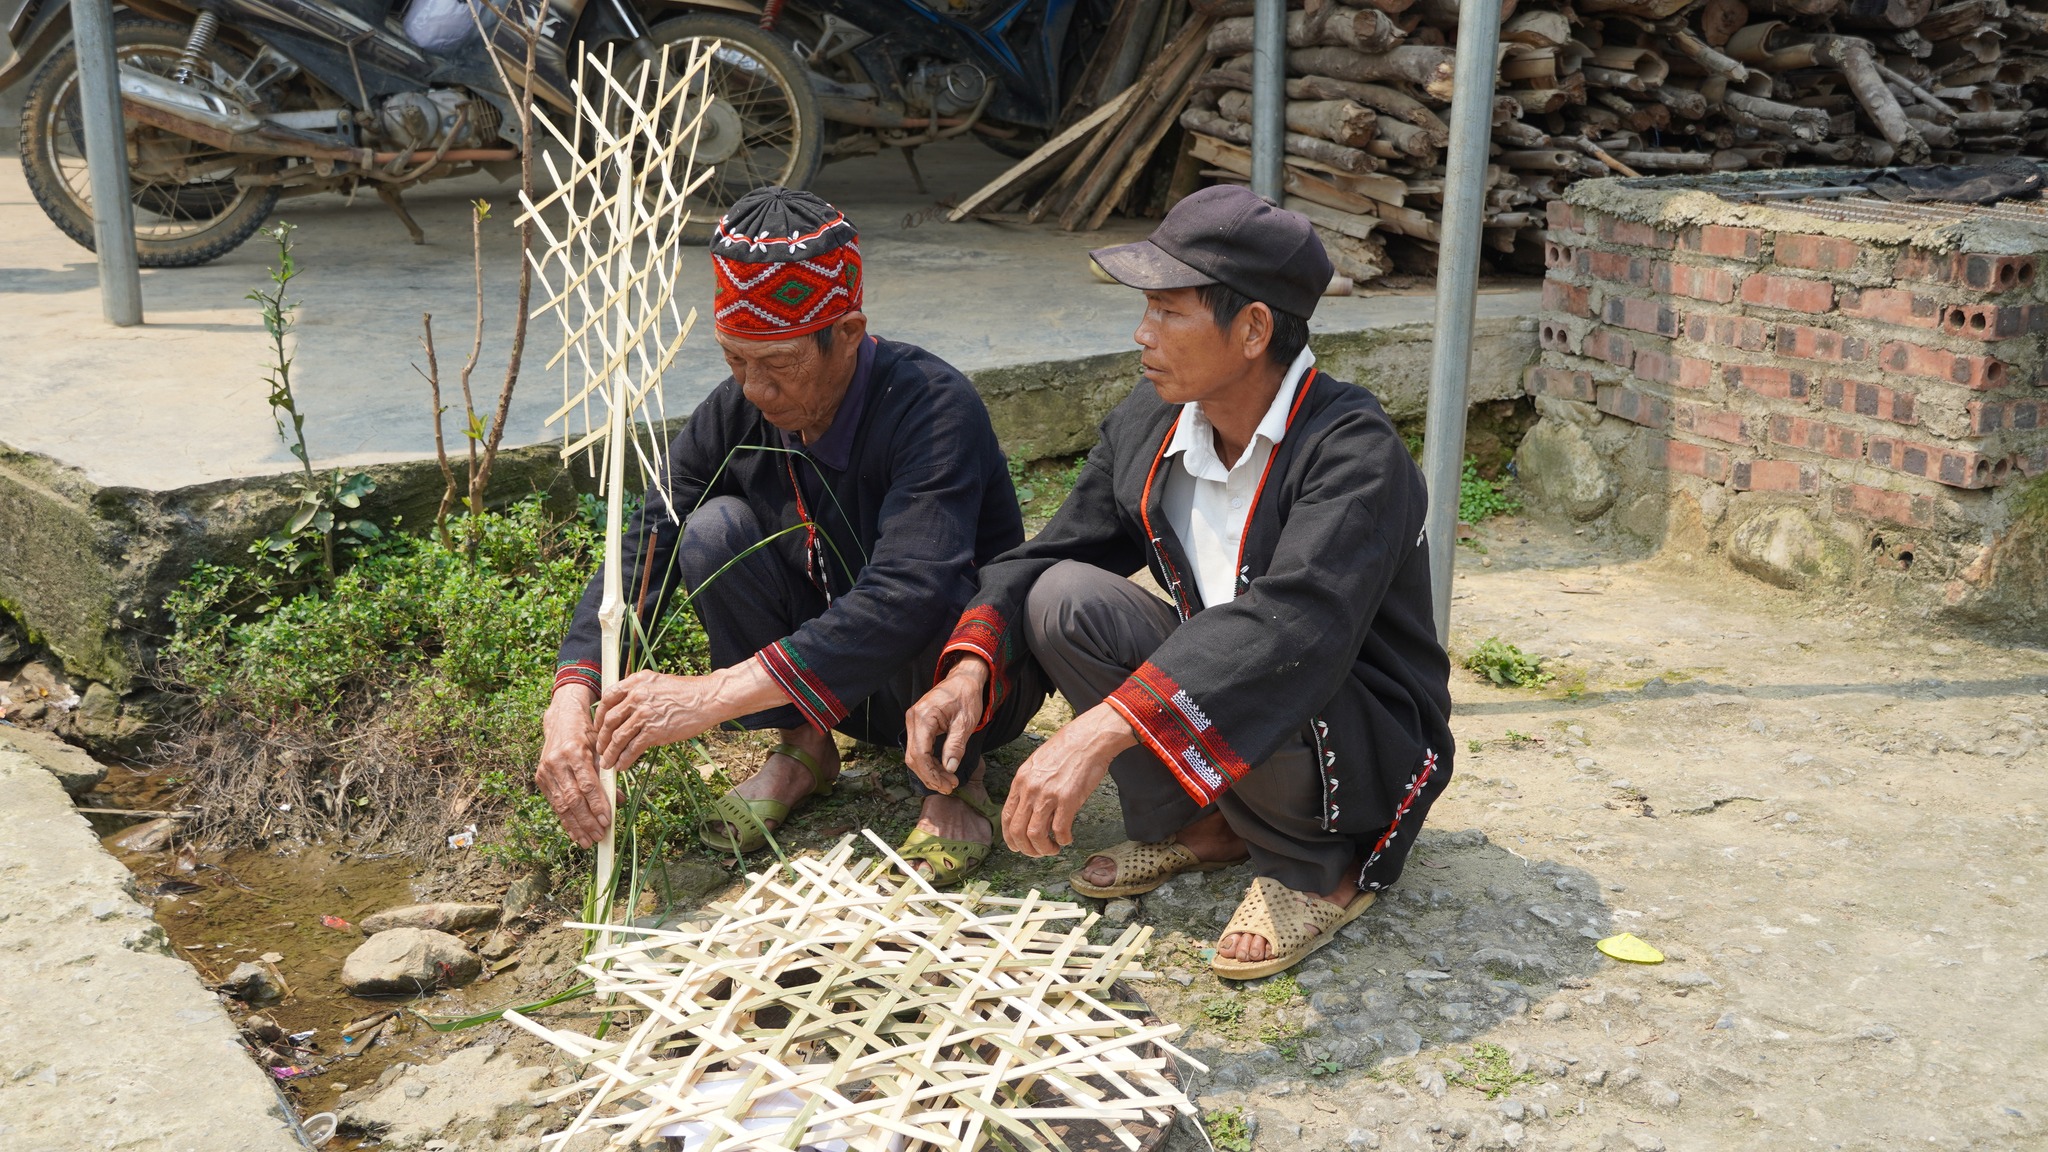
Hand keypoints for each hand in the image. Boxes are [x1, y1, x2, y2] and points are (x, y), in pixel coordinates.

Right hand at [536, 684, 608, 847]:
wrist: (561, 719)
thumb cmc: (587, 734)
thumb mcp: (601, 749)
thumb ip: (609, 776)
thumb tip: (619, 802)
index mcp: (575, 751)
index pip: (587, 784)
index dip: (597, 805)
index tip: (607, 821)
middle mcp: (557, 761)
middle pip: (573, 798)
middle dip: (587, 821)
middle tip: (600, 836)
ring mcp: (546, 770)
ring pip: (562, 804)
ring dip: (576, 826)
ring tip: (589, 841)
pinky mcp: (540, 777)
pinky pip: (554, 803)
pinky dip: (565, 820)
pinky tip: (575, 833)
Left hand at [594, 669, 724, 772]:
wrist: (708, 699)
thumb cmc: (688, 692)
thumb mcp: (658, 682)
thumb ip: (640, 690)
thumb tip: (626, 707)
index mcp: (636, 682)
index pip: (608, 697)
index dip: (599, 715)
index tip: (599, 726)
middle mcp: (637, 696)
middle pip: (609, 720)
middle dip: (602, 738)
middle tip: (601, 749)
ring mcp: (644, 714)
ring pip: (618, 737)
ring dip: (610, 753)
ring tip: (608, 763)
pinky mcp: (654, 732)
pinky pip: (632, 748)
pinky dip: (624, 759)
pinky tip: (622, 766)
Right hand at [904, 657, 990, 793]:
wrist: (963, 679)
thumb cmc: (966, 697)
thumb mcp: (965, 722)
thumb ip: (956, 745)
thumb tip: (950, 768)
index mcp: (924, 717)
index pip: (920, 753)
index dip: (932, 773)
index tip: (948, 784)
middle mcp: (913, 718)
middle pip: (914, 757)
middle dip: (930, 776)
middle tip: (949, 787)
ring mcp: (913, 721)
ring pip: (914, 755)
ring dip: (928, 771)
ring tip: (947, 782)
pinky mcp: (917, 724)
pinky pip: (918, 748)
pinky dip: (928, 762)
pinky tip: (941, 770)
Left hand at [1001, 704, 1137, 857]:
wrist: (1088, 739)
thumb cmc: (1066, 750)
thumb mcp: (1038, 765)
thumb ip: (1030, 786)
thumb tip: (1030, 810)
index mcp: (1021, 780)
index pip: (1007, 817)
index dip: (1010, 837)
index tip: (1018, 846)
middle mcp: (1030, 789)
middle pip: (1018, 831)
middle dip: (1026, 848)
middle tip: (1038, 852)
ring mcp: (1048, 795)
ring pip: (1035, 835)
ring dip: (1043, 848)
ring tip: (1053, 848)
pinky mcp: (1068, 800)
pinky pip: (1060, 830)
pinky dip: (1063, 840)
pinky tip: (1068, 838)